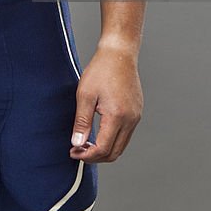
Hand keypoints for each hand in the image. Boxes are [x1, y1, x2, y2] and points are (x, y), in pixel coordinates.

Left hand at [69, 43, 142, 162]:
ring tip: (86, 143)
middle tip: (78, 150)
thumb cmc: (101, 70)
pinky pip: (126, 135)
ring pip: (121, 146)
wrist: (119, 54)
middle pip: (115, 153)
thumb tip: (77, 143)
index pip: (103, 149)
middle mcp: (130, 120)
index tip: (73, 152)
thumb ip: (81, 122)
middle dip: (95, 157)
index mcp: (117, 116)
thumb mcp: (85, 95)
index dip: (87, 155)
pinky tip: (98, 133)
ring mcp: (136, 117)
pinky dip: (112, 140)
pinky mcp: (137, 112)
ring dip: (104, 150)